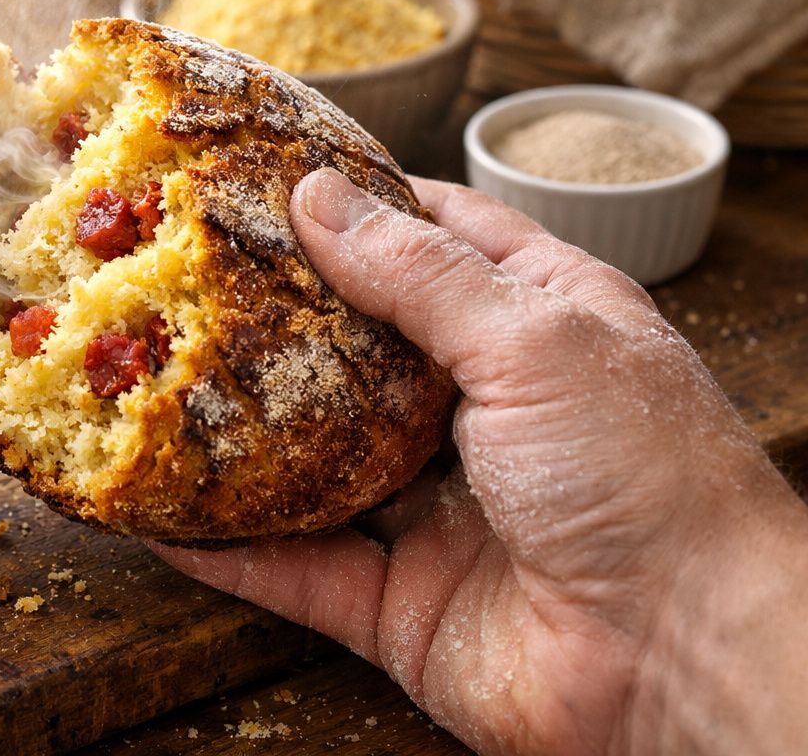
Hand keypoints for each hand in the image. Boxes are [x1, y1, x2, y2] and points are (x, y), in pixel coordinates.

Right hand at [155, 169, 807, 755]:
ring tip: (149, 380)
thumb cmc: (647, 477)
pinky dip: (227, 549)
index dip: (360, 204)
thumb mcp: (535, 338)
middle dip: (277, 315)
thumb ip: (419, 271)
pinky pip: (294, 570)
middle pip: (358, 349)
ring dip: (238, 433)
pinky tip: (155, 515)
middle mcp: (483, 412)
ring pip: (313, 461)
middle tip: (182, 269)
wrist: (688, 663)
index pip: (440, 238)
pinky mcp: (398, 601)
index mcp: (539, 328)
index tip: (268, 175)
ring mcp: (436, 510)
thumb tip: (316, 197)